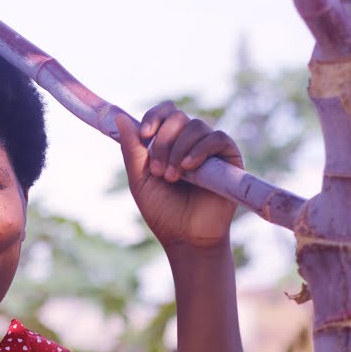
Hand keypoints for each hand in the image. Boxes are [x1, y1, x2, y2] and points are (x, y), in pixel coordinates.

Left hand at [115, 102, 243, 249]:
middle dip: (164, 141)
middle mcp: (190, 142)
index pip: (165, 112)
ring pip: (196, 126)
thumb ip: (132, 150)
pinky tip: (189, 167)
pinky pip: (218, 138)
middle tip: (158, 170)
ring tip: (173, 176)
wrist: (186, 238)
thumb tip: (120, 119)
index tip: (144, 135)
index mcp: (169, 143)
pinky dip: (201, 149)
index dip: (154, 117)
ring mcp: (210, 149)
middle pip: (178, 117)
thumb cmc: (163, 212)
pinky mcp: (229, 158)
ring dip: (179, 149)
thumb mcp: (140, 180)